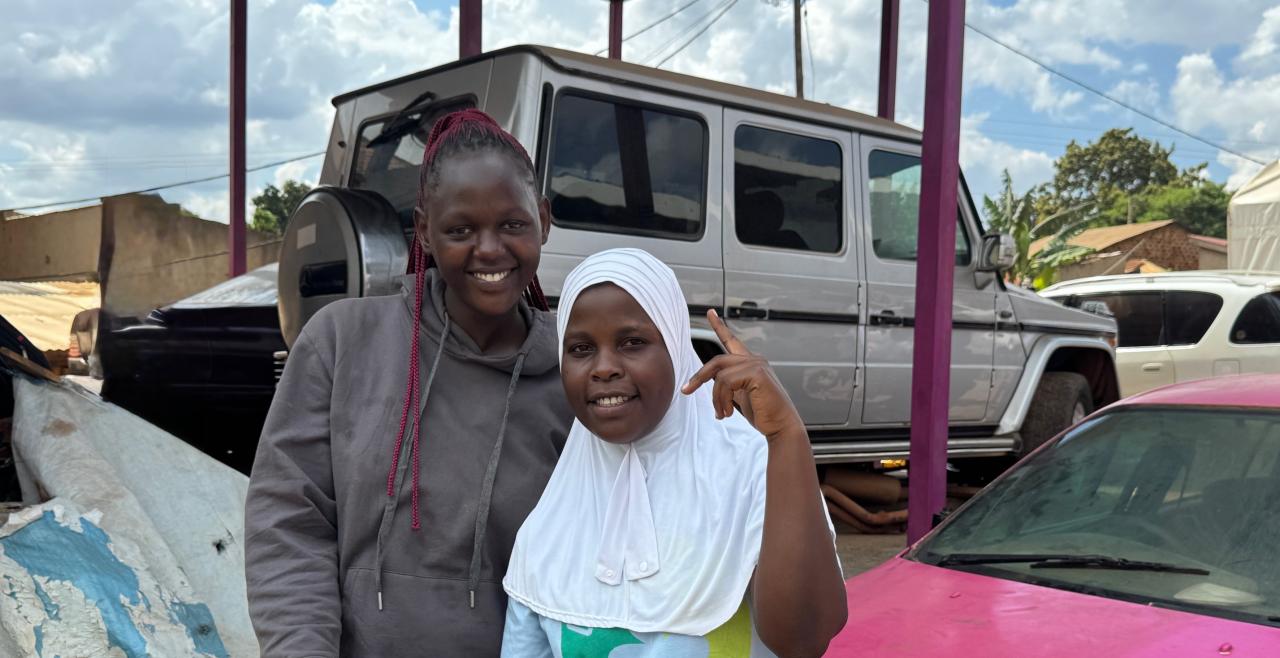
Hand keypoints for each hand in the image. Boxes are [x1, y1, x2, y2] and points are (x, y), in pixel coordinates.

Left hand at [681, 310, 803, 440]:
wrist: (781, 426)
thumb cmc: (763, 413)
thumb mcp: (740, 396)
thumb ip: (728, 385)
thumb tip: (709, 383)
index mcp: (750, 363)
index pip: (732, 340)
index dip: (719, 326)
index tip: (710, 312)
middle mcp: (754, 359)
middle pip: (716, 361)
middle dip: (699, 377)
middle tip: (686, 390)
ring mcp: (756, 364)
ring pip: (719, 375)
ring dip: (716, 398)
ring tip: (722, 413)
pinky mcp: (756, 373)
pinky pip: (725, 382)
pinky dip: (723, 400)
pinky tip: (729, 412)